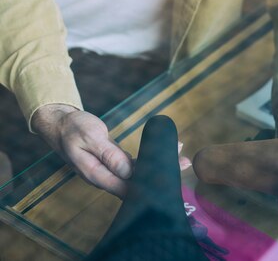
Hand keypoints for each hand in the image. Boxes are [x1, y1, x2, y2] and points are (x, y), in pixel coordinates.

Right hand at [32, 105, 192, 197]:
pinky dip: (150, 156)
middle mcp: (106, 176)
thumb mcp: (90, 137)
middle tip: (184, 164)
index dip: (148, 184)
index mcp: (97, 174)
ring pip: (138, 172)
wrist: (61, 123)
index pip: (127, 186)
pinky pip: (134, 163)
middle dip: (161, 174)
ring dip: (159, 164)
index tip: (169, 176)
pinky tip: (164, 150)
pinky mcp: (114, 160)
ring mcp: (111, 169)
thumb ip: (109, 155)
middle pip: (136, 181)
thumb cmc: (73, 128)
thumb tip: (128, 171)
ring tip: (182, 158)